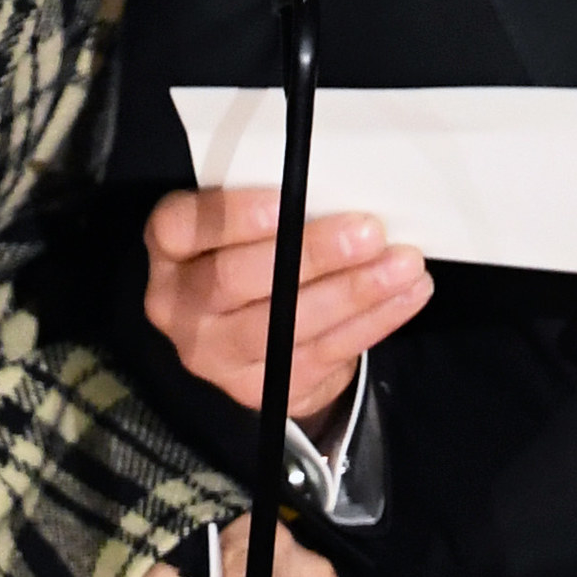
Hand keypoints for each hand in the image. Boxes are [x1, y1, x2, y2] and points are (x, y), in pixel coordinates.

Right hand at [144, 187, 431, 425]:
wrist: (258, 343)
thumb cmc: (260, 257)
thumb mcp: (248, 226)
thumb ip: (277, 207)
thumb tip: (343, 184)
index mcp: (170, 251)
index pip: (181, 227)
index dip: (231, 214)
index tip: (287, 198)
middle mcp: (178, 307)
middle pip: (235, 280)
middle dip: (310, 254)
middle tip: (368, 232)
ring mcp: (215, 358)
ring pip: (283, 325)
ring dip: (353, 292)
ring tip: (403, 265)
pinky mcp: (260, 392)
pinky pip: (321, 355)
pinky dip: (372, 323)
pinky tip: (406, 295)